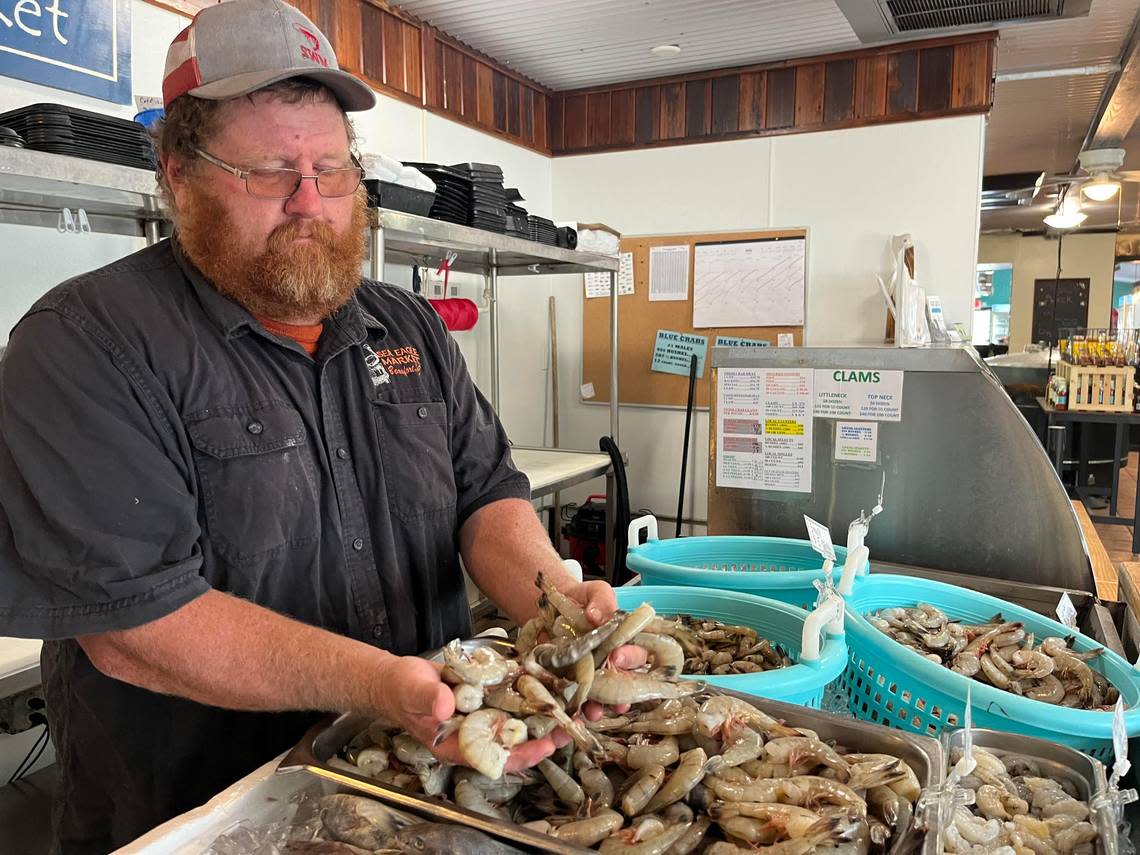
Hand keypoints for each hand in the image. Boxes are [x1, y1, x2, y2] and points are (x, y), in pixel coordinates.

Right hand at [372, 655, 560, 772]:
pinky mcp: (483, 699)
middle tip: (567, 726)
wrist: (396, 678)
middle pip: (512, 743)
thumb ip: (429, 699)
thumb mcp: (413, 691)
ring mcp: (480, 717)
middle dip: (541, 737)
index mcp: (456, 745)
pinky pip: (508, 701)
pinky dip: (526, 694)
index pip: (495, 758)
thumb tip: (447, 704)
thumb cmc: (401, 690)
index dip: (521, 755)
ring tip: (565, 706)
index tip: (545, 746)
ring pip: (515, 722)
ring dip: (539, 716)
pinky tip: (545, 683)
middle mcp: (473, 735)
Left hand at [560, 579, 650, 717]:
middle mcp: (613, 661)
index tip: (616, 656)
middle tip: (609, 695)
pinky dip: (577, 710)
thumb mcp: (595, 591)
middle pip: (624, 682)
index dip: (630, 657)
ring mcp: (594, 675)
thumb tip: (596, 615)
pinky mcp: (573, 683)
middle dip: (619, 691)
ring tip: (593, 711)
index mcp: (625, 641)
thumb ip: (601, 599)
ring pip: (604, 697)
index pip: (637, 652)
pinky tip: (573, 715)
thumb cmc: (582, 599)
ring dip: (600, 706)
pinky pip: (579, 701)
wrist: (552, 606)